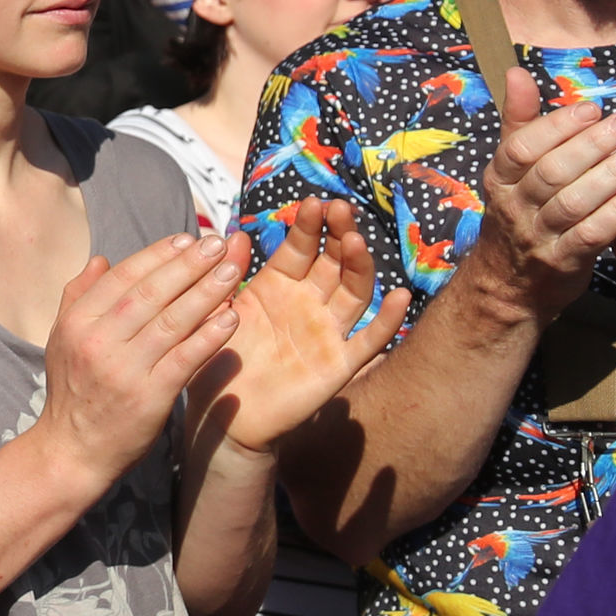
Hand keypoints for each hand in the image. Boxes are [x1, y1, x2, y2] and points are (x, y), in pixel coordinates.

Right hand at [36, 230, 249, 494]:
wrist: (74, 449)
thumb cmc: (74, 392)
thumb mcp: (62, 339)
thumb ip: (79, 297)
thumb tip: (101, 259)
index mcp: (78, 322)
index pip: (122, 277)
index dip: (157, 254)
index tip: (187, 239)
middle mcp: (98, 340)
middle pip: (150, 292)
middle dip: (187, 265)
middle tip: (217, 244)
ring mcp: (124, 368)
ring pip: (172, 321)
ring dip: (205, 293)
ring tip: (232, 271)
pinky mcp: (150, 395)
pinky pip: (185, 358)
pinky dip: (209, 336)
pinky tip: (231, 317)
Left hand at [198, 200, 410, 452]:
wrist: (223, 415)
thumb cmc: (214, 359)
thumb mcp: (215, 311)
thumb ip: (226, 276)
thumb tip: (235, 235)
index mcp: (277, 286)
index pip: (300, 248)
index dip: (308, 226)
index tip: (313, 200)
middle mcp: (307, 304)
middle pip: (332, 263)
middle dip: (337, 234)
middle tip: (340, 209)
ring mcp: (326, 333)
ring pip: (353, 293)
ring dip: (359, 267)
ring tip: (355, 241)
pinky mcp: (338, 365)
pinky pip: (368, 341)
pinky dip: (387, 321)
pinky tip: (400, 296)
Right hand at [467, 69, 615, 320]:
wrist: (509, 282)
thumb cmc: (519, 213)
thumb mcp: (509, 169)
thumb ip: (519, 121)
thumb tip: (517, 72)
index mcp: (498, 178)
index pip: (523, 145)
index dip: (557, 125)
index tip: (593, 108)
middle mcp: (512, 205)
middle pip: (553, 171)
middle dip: (594, 144)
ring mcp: (537, 235)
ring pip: (574, 201)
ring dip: (612, 174)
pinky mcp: (563, 262)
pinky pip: (593, 234)